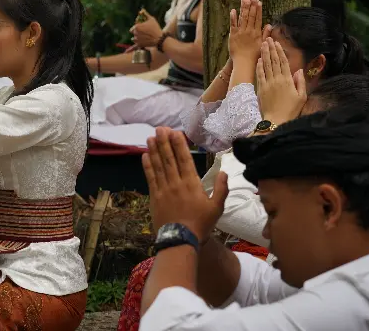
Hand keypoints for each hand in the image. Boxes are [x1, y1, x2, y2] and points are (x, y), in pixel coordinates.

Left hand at [133, 12, 162, 47]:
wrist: (159, 39)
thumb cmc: (156, 28)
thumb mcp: (151, 19)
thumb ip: (145, 14)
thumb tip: (141, 10)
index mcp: (137, 26)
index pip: (135, 25)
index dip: (140, 25)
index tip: (144, 26)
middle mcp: (135, 33)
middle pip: (134, 31)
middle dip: (139, 31)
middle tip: (146, 31)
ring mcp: (136, 39)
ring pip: (135, 37)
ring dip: (138, 37)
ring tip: (146, 36)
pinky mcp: (138, 45)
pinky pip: (134, 46)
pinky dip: (131, 48)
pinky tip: (126, 52)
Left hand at [142, 128, 228, 242]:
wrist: (180, 239)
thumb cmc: (201, 224)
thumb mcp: (217, 208)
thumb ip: (221, 189)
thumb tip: (224, 172)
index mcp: (192, 183)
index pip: (184, 159)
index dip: (178, 144)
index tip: (174, 132)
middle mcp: (176, 182)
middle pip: (169, 158)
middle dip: (164, 142)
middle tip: (160, 129)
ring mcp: (164, 189)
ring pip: (158, 165)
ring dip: (154, 150)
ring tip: (150, 137)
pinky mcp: (154, 196)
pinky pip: (150, 177)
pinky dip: (147, 166)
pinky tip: (144, 156)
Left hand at [228, 0, 262, 66]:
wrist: (243, 63)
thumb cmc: (254, 55)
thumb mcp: (263, 44)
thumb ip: (265, 34)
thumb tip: (269, 24)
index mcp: (257, 33)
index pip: (258, 18)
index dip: (258, 9)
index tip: (258, 1)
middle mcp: (249, 31)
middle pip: (251, 16)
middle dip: (251, 5)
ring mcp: (240, 33)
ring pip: (242, 18)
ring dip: (243, 8)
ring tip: (244, 0)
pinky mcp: (233, 36)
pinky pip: (233, 25)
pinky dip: (233, 17)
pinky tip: (233, 10)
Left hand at [256, 38, 306, 125]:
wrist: (276, 120)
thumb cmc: (291, 110)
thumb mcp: (301, 96)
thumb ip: (300, 82)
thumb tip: (299, 70)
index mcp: (288, 81)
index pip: (283, 62)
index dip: (280, 52)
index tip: (277, 43)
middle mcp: (277, 80)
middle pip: (273, 61)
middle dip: (271, 49)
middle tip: (268, 38)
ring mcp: (268, 84)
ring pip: (266, 66)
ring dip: (264, 54)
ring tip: (263, 44)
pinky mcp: (261, 89)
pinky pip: (259, 75)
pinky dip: (259, 66)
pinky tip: (258, 59)